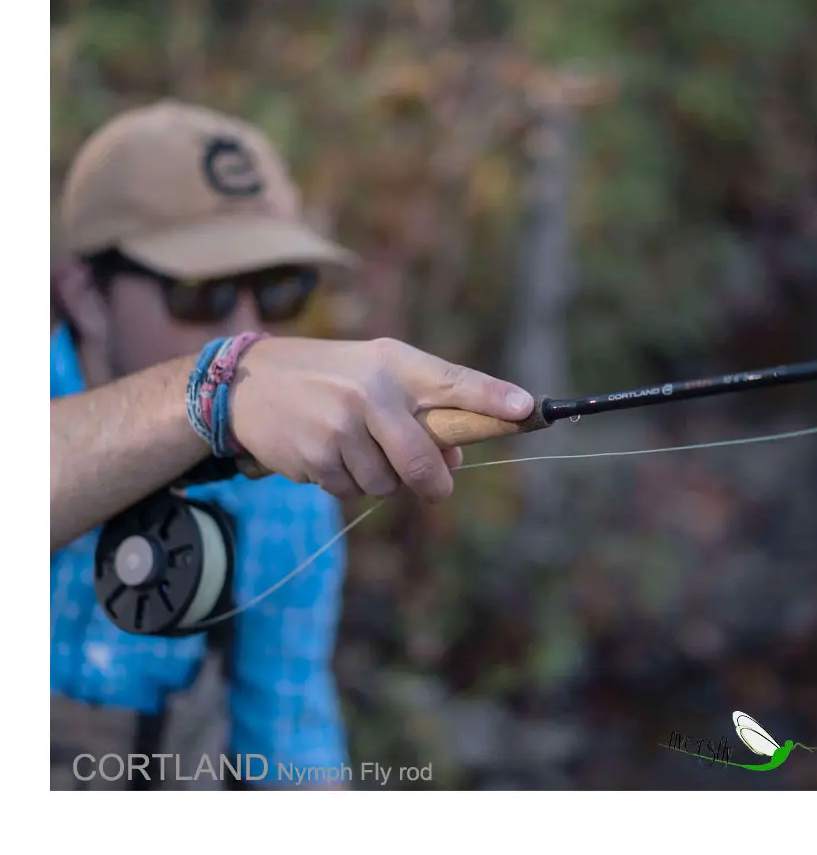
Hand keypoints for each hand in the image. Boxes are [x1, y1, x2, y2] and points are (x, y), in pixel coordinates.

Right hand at [229, 337, 534, 501]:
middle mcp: (370, 392)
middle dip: (432, 482)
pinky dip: (345, 482)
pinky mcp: (316, 456)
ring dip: (378, 478)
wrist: (251, 383)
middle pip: (422, 460)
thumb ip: (419, 410)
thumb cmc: (330, 378)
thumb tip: (453, 462)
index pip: (454, 380)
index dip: (493, 398)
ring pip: (387, 483)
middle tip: (437, 486)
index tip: (528, 409)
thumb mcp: (375, 375)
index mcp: (394, 363)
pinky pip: (351, 491)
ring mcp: (341, 425)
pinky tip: (325, 452)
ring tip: (353, 446)